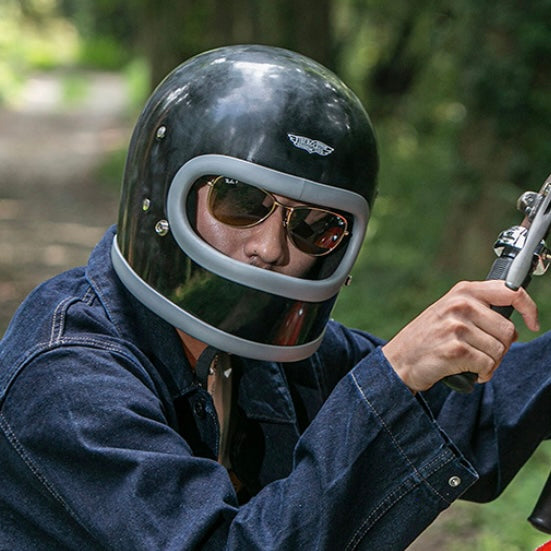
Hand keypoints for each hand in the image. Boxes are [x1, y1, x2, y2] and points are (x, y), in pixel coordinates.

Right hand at [382, 280, 539, 391]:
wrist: (398, 360)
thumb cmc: (426, 338)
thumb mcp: (449, 311)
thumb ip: (478, 309)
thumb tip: (515, 323)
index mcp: (463, 292)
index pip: (510, 291)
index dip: (529, 308)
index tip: (532, 322)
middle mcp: (461, 305)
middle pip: (508, 330)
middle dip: (501, 348)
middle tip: (482, 353)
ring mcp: (457, 326)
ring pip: (499, 350)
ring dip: (490, 363)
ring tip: (470, 362)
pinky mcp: (455, 349)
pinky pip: (488, 365)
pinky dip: (482, 374)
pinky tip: (466, 371)